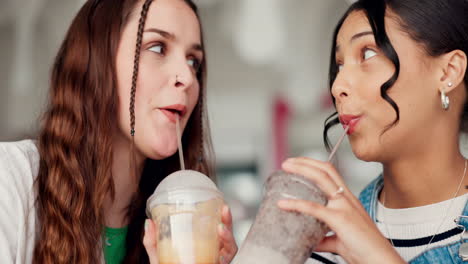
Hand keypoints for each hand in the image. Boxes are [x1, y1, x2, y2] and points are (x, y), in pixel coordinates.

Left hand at [143, 205, 237, 263]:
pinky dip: (228, 243)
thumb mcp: (159, 257)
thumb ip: (153, 243)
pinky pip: (229, 255)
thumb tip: (148, 223)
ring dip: (229, 232)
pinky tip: (221, 233)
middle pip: (224, 235)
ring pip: (230, 244)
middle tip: (224, 208)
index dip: (214, 216)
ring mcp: (216, 261)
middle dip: (227, 220)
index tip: (214, 203)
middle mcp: (211, 254)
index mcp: (199, 248)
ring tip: (221, 224)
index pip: (210, 230)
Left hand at [276, 157, 405, 263]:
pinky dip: (296, 204)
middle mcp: (347, 199)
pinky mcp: (340, 219)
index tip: (299, 163)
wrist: (381, 260)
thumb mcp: (342, 239)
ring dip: (302, 170)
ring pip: (322, 179)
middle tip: (288, 162)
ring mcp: (344, 207)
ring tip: (285, 167)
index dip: (314, 165)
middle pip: (326, 170)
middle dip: (305, 162)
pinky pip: (314, 208)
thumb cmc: (366, 251)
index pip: (332, 174)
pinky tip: (283, 204)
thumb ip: (325, 238)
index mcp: (348, 201)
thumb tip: (312, 241)